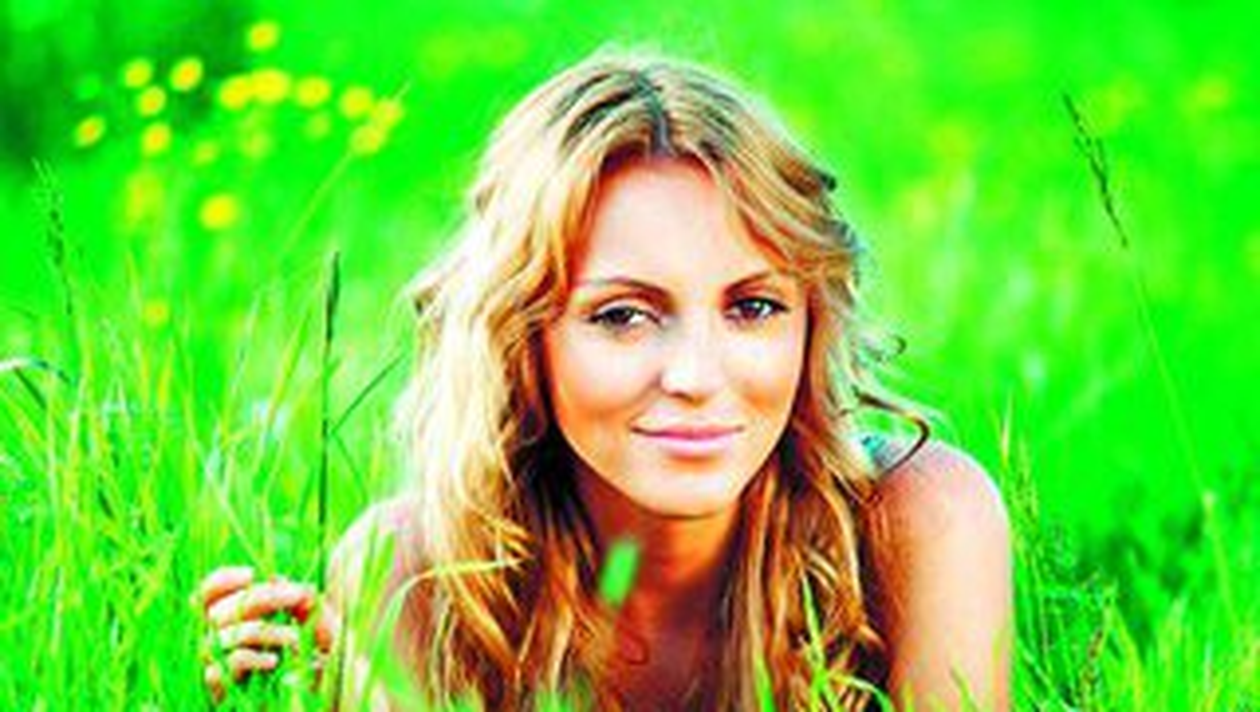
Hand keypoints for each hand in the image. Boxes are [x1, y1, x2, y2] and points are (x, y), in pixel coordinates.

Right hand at [194, 566, 335, 701]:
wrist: (336, 699)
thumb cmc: (327, 658)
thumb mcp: (320, 623)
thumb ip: (300, 599)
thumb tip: (276, 579)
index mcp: (235, 625)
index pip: (206, 598)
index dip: (221, 581)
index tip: (252, 574)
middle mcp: (221, 647)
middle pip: (217, 613)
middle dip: (260, 598)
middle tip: (297, 594)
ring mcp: (219, 674)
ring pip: (220, 640)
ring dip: (264, 631)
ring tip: (296, 637)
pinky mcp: (222, 697)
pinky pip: (220, 671)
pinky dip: (249, 659)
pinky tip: (274, 660)